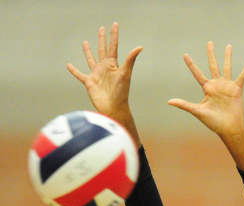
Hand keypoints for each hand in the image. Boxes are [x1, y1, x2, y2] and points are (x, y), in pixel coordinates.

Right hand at [67, 22, 142, 147]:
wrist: (113, 108)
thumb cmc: (121, 93)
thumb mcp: (125, 74)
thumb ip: (130, 60)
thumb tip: (140, 47)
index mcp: (113, 65)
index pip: (113, 47)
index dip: (114, 36)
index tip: (114, 24)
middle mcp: (105, 68)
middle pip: (102, 50)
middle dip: (102, 39)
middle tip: (101, 29)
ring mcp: (97, 75)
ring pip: (91, 60)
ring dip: (88, 52)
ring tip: (85, 42)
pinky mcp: (89, 83)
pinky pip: (80, 75)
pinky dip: (74, 71)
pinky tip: (68, 65)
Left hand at [168, 42, 243, 138]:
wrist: (229, 128)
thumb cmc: (213, 122)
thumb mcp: (197, 111)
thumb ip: (184, 105)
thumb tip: (169, 102)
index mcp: (207, 89)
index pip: (197, 74)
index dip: (191, 64)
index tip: (185, 55)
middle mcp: (216, 85)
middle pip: (213, 65)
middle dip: (211, 54)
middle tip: (209, 42)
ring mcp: (227, 86)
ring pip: (227, 67)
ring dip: (228, 56)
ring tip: (228, 46)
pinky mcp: (237, 89)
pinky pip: (242, 76)